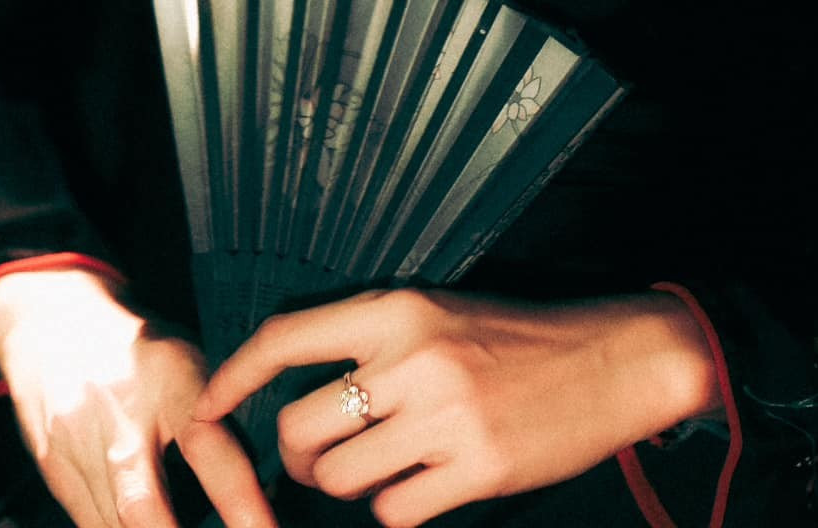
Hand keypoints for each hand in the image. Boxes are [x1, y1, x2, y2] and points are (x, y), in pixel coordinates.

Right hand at [0, 267, 276, 527]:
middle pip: (143, 505)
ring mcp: (78, 444)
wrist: (54, 318)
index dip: (241, 503)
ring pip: (113, 525)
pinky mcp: (54, 469)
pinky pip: (91, 524)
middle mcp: (120, 413)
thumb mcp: (187, 363)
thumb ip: (215, 423)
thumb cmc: (140, 348)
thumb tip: (261, 492)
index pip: (210, 449)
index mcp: (171, 377)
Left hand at [195, 287, 719, 526]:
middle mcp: (411, 358)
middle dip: (297, 457)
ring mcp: (443, 417)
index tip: (208, 409)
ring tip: (377, 470)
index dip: (234, 379)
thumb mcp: (439, 313)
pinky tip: (421, 489)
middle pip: (299, 428)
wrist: (610, 361)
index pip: (285, 339)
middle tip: (321, 459)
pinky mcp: (475, 470)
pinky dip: (395, 509)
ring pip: (340, 479)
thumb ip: (373, 339)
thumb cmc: (518, 337)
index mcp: (397, 309)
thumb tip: (299, 385)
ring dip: (346, 487)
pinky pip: (394, 512)